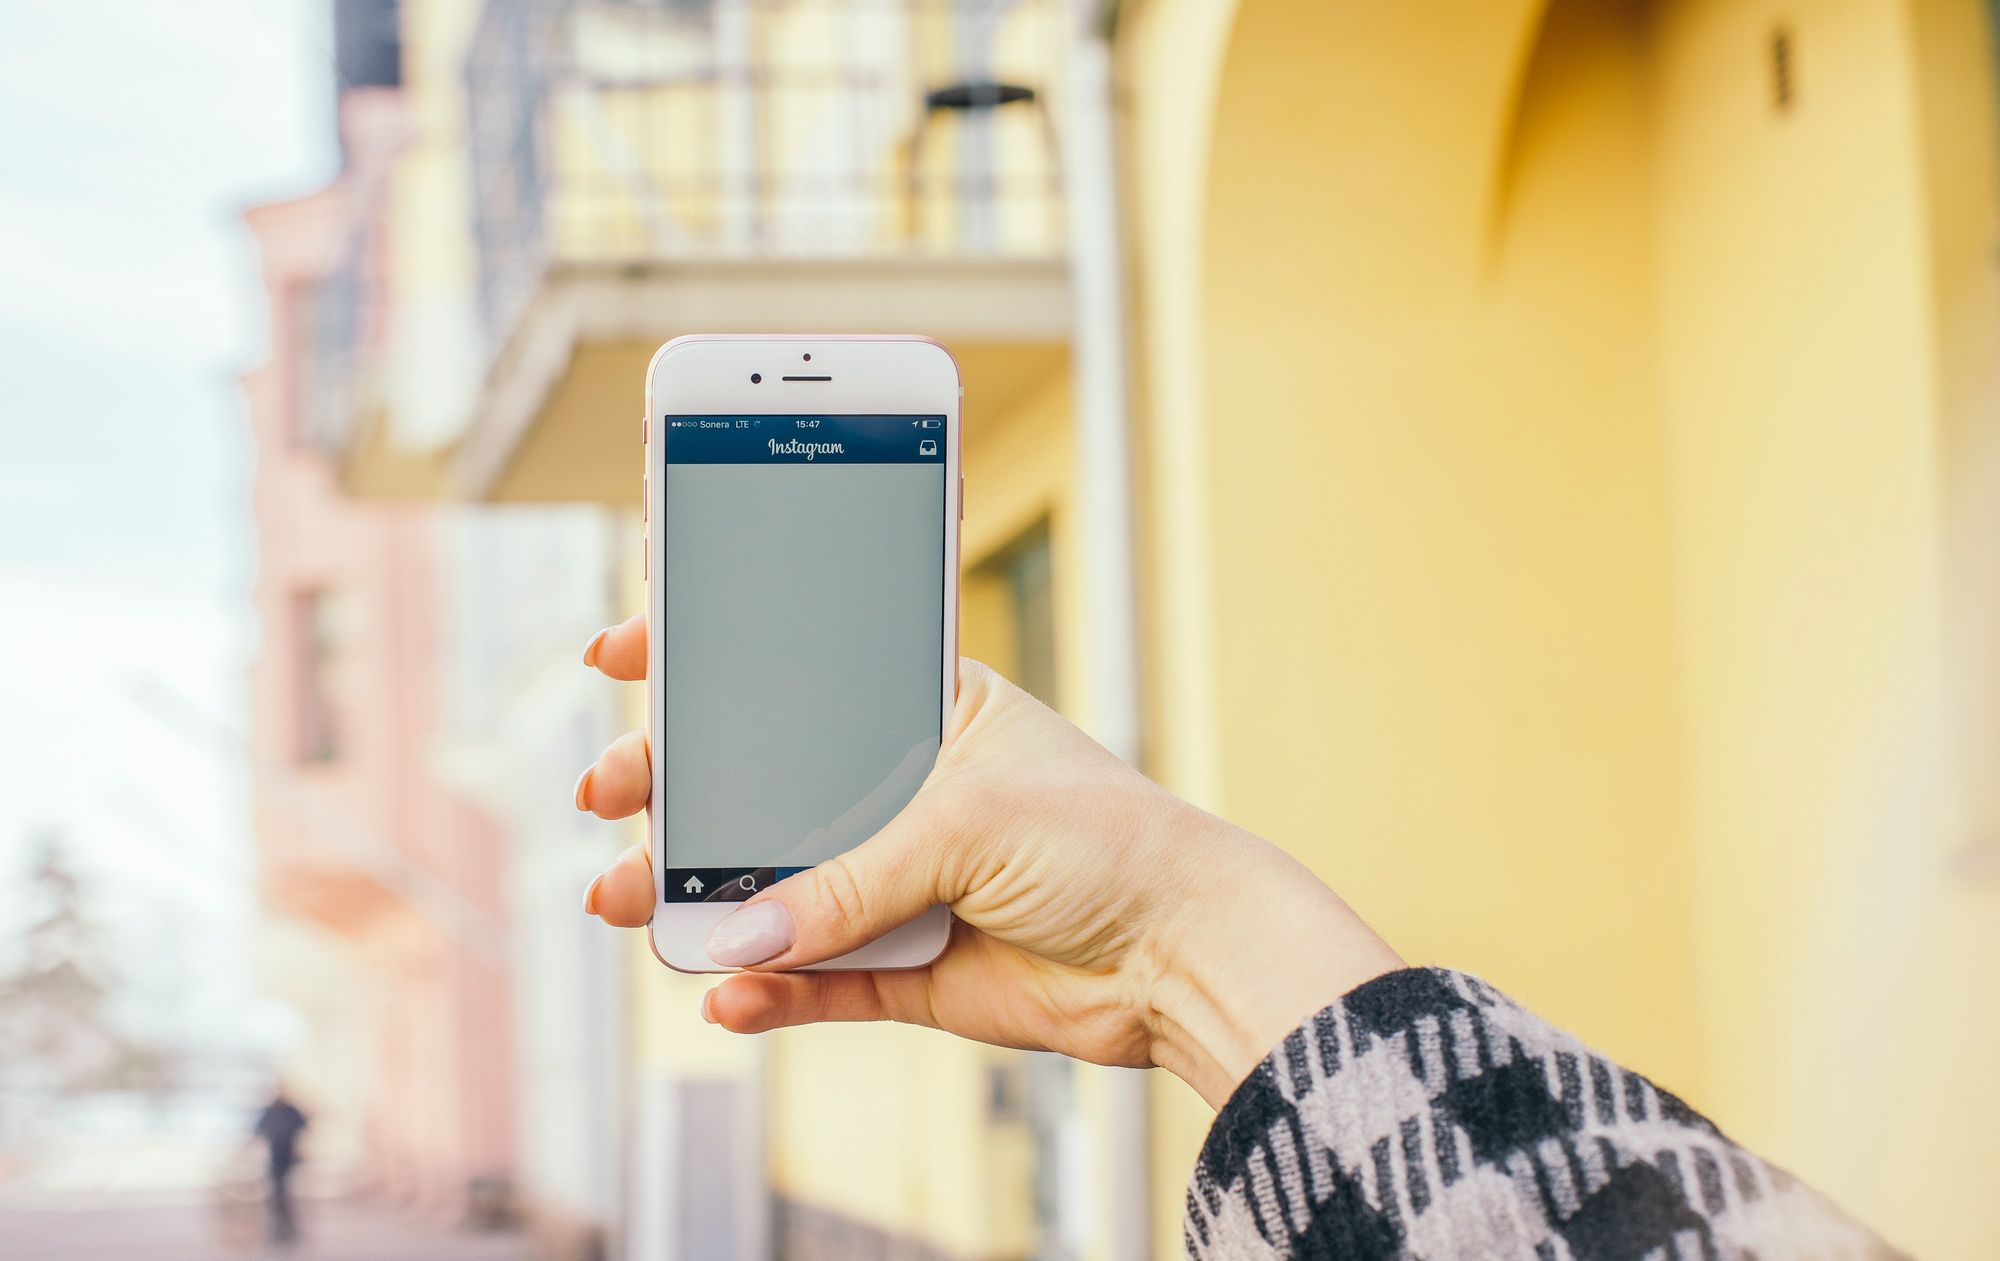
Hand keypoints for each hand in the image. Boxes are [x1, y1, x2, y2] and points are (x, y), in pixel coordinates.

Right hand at [575, 614, 1401, 1107]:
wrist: (1182, 953)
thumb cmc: (1107, 839)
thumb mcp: (967, 823)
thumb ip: (848, 880)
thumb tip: (742, 936)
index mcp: (923, 710)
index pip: (797, 672)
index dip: (711, 657)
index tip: (628, 648)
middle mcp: (902, 792)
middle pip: (762, 784)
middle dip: (676, 785)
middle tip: (612, 791)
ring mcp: (900, 881)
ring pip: (773, 889)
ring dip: (699, 895)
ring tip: (631, 903)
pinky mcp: (908, 968)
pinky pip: (814, 978)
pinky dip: (767, 989)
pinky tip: (724, 990)